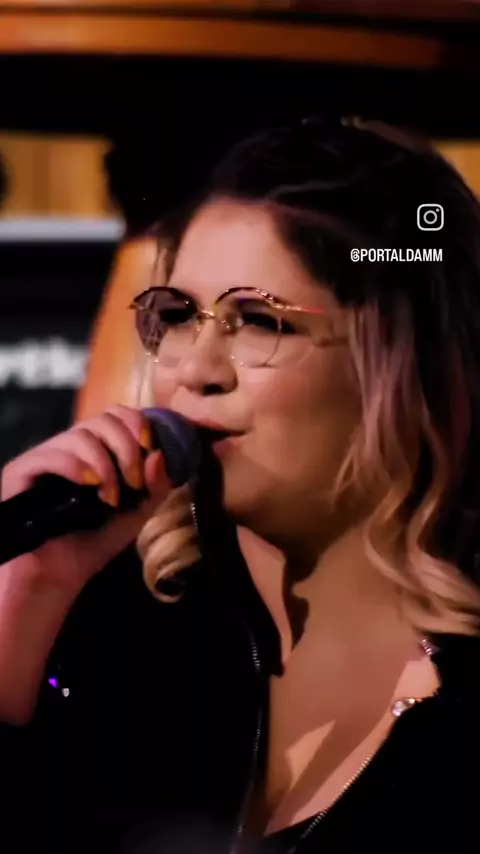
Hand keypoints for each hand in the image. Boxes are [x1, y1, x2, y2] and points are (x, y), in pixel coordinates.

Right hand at [1, 405, 170, 595]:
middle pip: (102, 419)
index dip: (137, 423)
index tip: (151, 448)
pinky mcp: (21, 472)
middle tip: (133, 482)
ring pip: (80, 435)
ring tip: (110, 499)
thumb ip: (155, 486)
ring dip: (105, 465)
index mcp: (95, 450)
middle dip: (126, 447)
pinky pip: (51, 454)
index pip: (115, 414)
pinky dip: (77, 467)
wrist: (57, 578)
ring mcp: (44, 457)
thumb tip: (159, 455)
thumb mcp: (137, 513)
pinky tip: (91, 487)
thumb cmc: (94, 543)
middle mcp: (69, 447)